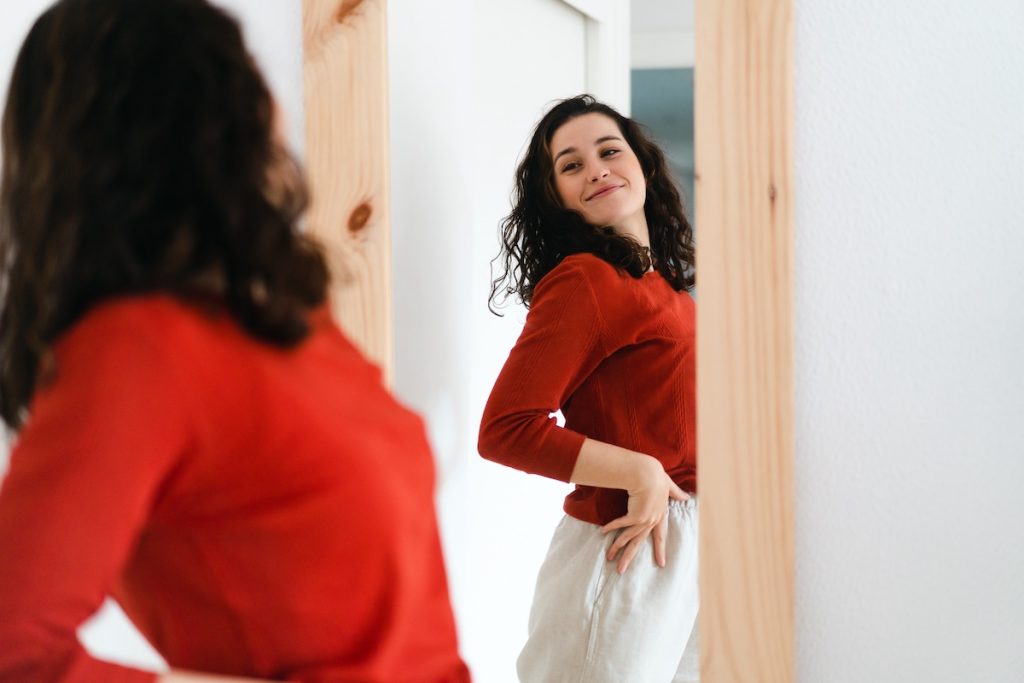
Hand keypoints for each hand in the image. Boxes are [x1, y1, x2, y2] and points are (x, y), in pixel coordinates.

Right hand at [600, 459, 687, 573]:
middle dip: (629, 557)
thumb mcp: (669, 485)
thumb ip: (676, 493)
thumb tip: (687, 497)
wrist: (648, 473)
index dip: (660, 549)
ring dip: (617, 548)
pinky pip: (621, 524)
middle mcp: (652, 521)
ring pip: (628, 537)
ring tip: (609, 558)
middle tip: (622, 571)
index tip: (661, 563)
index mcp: (660, 515)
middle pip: (639, 542)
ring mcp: (643, 520)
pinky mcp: (634, 515)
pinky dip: (612, 527)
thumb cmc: (657, 476)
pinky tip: (603, 532)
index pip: (660, 536)